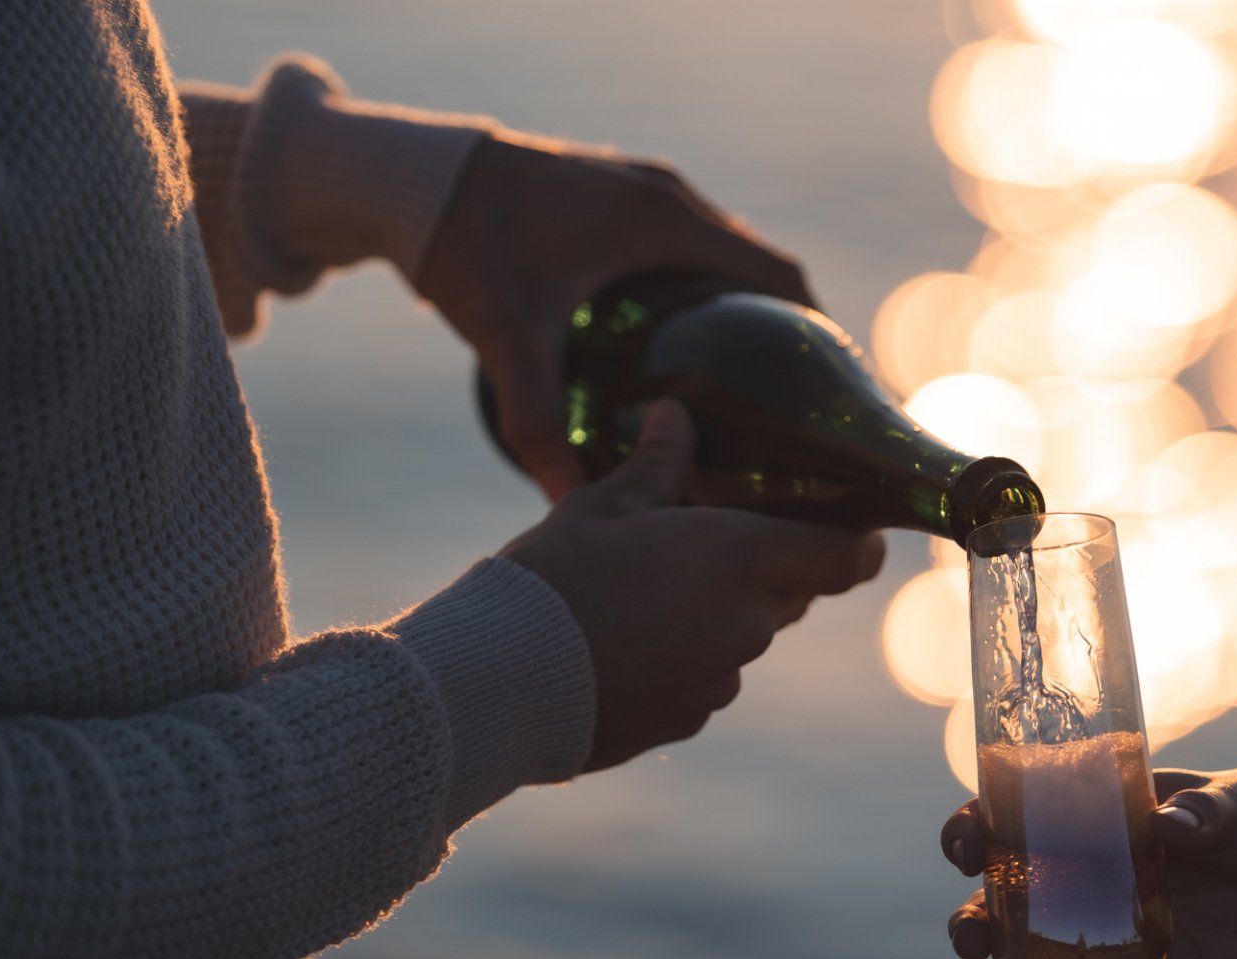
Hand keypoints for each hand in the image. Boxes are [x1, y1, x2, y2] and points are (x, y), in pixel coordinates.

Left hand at [417, 132, 812, 500]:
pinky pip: (688, 246)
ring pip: (723, 256)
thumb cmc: (465, 244)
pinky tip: (687, 347)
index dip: (815, 335)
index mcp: (667, 219)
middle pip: (760, 271)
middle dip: (783, 335)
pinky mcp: (616, 195)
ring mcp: (642, 190)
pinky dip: (705, 290)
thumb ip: (535, 422)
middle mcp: (668, 197)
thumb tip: (565, 504)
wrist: (406, 176)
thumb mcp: (507, 338)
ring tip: (750, 388)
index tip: (830, 394)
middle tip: (791, 409)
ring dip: (743, 311)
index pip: (778, 278)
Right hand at [502, 400, 882, 770]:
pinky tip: (622, 647)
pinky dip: (679, 663)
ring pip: (741, 639)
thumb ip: (655, 466)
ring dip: (713, 618)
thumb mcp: (601, 506)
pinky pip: (703, 682)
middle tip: (708, 546)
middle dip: (763, 571)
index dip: (856, 544)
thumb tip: (674, 415)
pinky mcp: (687, 721)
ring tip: (643, 599)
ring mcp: (720, 681)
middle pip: (789, 595)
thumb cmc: (553, 579)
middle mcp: (746, 623)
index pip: (844, 558)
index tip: (853, 531)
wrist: (499, 683)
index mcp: (739, 558)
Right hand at [940, 766, 1236, 958]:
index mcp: (1096, 818)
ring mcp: (1124, 932)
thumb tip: (1171, 826)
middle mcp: (1092, 879)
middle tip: (970, 943)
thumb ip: (1209, 810)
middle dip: (975, 926)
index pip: (1014, 820)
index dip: (975, 832)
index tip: (964, 848)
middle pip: (1010, 906)